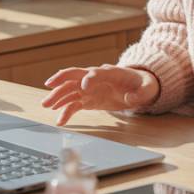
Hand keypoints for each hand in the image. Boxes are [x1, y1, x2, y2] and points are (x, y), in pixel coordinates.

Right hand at [41, 65, 159, 125]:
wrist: (140, 87)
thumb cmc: (143, 84)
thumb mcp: (148, 88)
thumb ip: (141, 93)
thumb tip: (130, 98)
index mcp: (109, 72)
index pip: (95, 72)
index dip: (89, 78)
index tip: (84, 87)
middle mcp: (95, 78)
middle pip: (75, 77)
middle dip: (62, 82)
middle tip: (49, 89)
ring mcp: (90, 89)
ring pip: (70, 90)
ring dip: (58, 97)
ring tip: (46, 105)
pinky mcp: (89, 99)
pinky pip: (74, 104)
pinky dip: (66, 111)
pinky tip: (60, 120)